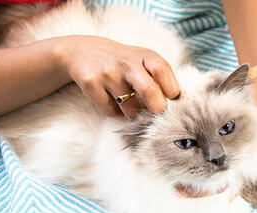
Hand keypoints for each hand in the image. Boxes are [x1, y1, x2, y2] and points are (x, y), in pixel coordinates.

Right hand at [54, 35, 179, 117]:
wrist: (80, 51)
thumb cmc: (121, 61)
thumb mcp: (141, 60)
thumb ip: (158, 78)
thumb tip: (175, 106)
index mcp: (144, 55)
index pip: (163, 72)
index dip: (171, 90)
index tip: (172, 101)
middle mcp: (126, 62)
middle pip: (149, 91)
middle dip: (156, 110)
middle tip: (157, 116)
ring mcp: (107, 72)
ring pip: (129, 108)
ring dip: (134, 114)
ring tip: (130, 106)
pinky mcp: (90, 83)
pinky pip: (111, 110)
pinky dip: (115, 112)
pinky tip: (112, 101)